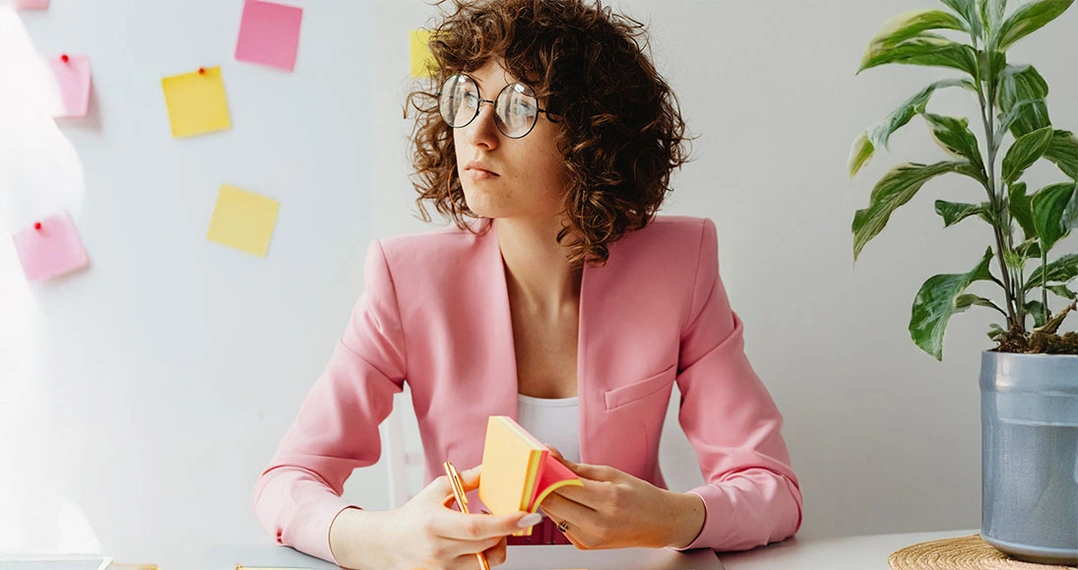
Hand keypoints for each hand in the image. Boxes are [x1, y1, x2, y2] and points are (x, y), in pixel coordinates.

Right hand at [329, 465, 542, 568]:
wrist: (387, 544)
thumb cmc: (413, 516)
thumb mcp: (436, 491)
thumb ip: (467, 480)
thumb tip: (493, 468)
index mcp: (435, 524)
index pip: (478, 527)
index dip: (506, 523)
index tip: (527, 515)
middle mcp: (439, 551)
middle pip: (488, 545)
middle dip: (505, 531)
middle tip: (505, 518)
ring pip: (486, 561)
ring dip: (495, 545)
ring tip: (487, 532)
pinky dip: (482, 556)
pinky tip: (475, 545)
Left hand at [539, 447, 704, 549]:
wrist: (659, 523)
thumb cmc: (639, 496)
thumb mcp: (611, 474)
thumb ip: (576, 467)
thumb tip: (551, 455)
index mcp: (608, 499)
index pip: (563, 486)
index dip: (547, 473)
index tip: (541, 464)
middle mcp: (599, 523)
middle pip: (552, 503)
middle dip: (545, 487)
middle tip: (545, 474)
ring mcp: (591, 539)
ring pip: (553, 515)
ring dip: (551, 500)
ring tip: (561, 487)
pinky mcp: (585, 546)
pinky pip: (561, 526)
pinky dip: (562, 513)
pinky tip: (574, 505)